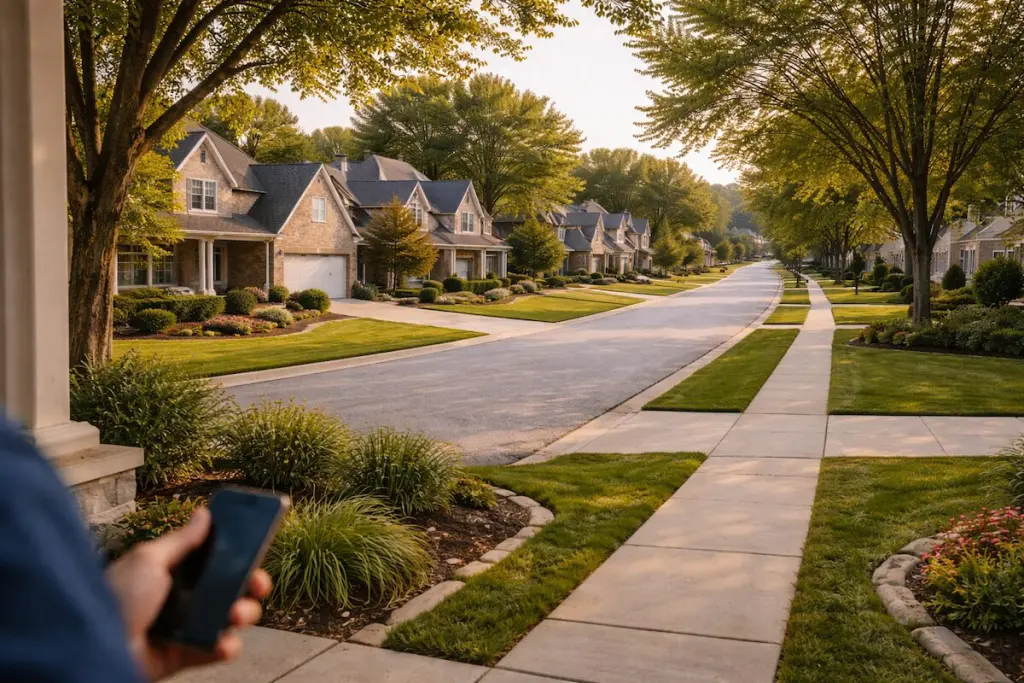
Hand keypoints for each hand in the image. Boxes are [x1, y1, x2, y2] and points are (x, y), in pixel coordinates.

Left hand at [105, 508, 271, 680]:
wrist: (95, 649)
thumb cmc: (116, 599)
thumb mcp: (149, 560)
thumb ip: (181, 540)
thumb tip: (204, 513)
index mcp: (174, 570)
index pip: (215, 558)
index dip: (237, 554)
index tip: (254, 549)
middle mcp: (184, 596)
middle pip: (231, 586)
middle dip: (251, 583)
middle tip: (257, 583)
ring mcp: (188, 625)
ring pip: (231, 617)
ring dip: (244, 613)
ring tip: (235, 614)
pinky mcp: (188, 653)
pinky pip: (218, 649)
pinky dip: (226, 646)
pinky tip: (222, 641)